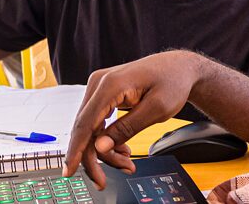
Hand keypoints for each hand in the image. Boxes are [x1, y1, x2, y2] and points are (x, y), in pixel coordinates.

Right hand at [63, 51, 204, 188]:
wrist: (179, 68)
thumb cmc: (172, 82)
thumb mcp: (156, 109)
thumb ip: (127, 128)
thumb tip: (100, 147)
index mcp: (110, 84)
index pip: (85, 123)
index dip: (76, 150)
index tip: (69, 171)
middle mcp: (99, 83)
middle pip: (85, 129)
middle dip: (94, 157)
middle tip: (103, 180)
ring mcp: (99, 88)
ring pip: (91, 129)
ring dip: (104, 150)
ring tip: (126, 162)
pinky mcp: (103, 94)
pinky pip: (97, 122)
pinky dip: (107, 139)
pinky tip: (122, 150)